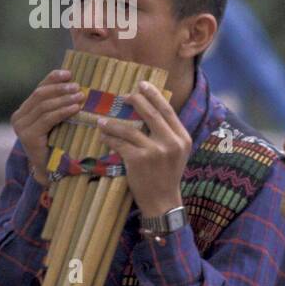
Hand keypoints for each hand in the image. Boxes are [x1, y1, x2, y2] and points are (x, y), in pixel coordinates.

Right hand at [11, 68, 83, 179]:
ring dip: (63, 99)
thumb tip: (78, 86)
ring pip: (44, 106)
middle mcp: (19, 116)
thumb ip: (60, 107)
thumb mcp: (59, 122)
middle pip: (40, 95)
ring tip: (80, 95)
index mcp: (25, 110)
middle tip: (78, 86)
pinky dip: (62, 111)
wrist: (51, 170)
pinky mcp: (28, 136)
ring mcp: (21, 127)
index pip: (39, 89)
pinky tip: (75, 108)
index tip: (69, 72)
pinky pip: (47, 119)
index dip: (52, 79)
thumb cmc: (59, 145)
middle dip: (60, 88)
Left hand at [97, 81, 190, 216]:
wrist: (162, 200)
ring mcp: (155, 152)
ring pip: (130, 129)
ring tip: (102, 120)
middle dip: (135, 100)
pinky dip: (109, 138)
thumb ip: (168, 133)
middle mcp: (171, 143)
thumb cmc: (167, 175)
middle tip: (123, 95)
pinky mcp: (138, 160)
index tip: (142, 84)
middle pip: (151, 114)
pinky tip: (102, 136)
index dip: (154, 95)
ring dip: (113, 123)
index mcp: (182, 138)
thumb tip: (151, 109)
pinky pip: (120, 143)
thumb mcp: (176, 153)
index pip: (168, 110)